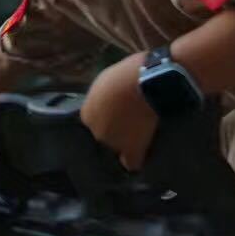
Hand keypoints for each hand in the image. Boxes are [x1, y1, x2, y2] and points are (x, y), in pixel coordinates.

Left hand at [82, 52, 157, 170]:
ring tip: (142, 135)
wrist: (147, 81)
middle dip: (114, 131)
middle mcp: (96, 131)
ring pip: (117, 149)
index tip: (117, 113)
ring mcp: (113, 143)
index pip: (93, 122)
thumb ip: (103, 97)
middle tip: (131, 122)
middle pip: (104, 136)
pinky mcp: (132, 150)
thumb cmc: (129, 73)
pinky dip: (137, 160)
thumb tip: (109, 102)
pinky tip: (143, 155)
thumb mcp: (107, 80)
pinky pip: (132, 163)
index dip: (106, 117)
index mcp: (87, 113)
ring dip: (126, 144)